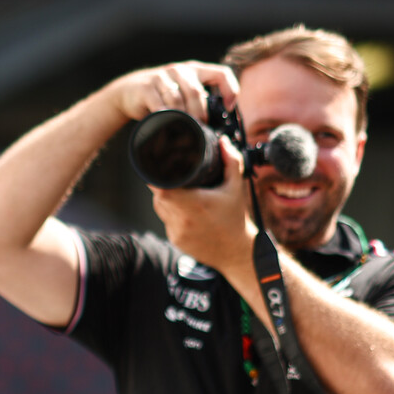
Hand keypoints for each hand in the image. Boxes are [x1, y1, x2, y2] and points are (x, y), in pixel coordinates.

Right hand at [106, 60, 238, 124]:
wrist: (129, 91)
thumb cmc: (162, 95)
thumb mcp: (183, 92)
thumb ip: (199, 100)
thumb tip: (219, 123)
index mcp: (195, 70)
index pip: (221, 73)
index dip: (230, 90)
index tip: (229, 107)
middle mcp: (180, 70)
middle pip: (196, 92)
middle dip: (199, 113)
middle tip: (200, 127)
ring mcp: (161, 77)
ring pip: (178, 99)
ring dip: (182, 117)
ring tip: (184, 128)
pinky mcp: (146, 87)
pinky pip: (160, 105)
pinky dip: (166, 117)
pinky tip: (167, 124)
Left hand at [151, 135, 256, 273]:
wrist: (237, 252)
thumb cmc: (236, 219)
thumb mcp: (236, 187)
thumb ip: (231, 161)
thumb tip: (223, 141)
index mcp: (194, 204)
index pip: (160, 188)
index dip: (156, 177)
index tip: (160, 168)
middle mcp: (182, 219)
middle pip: (158, 196)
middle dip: (163, 186)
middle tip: (173, 178)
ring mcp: (177, 232)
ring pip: (160, 209)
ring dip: (166, 200)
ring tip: (182, 195)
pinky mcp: (176, 241)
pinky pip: (166, 222)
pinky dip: (172, 215)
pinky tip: (187, 213)